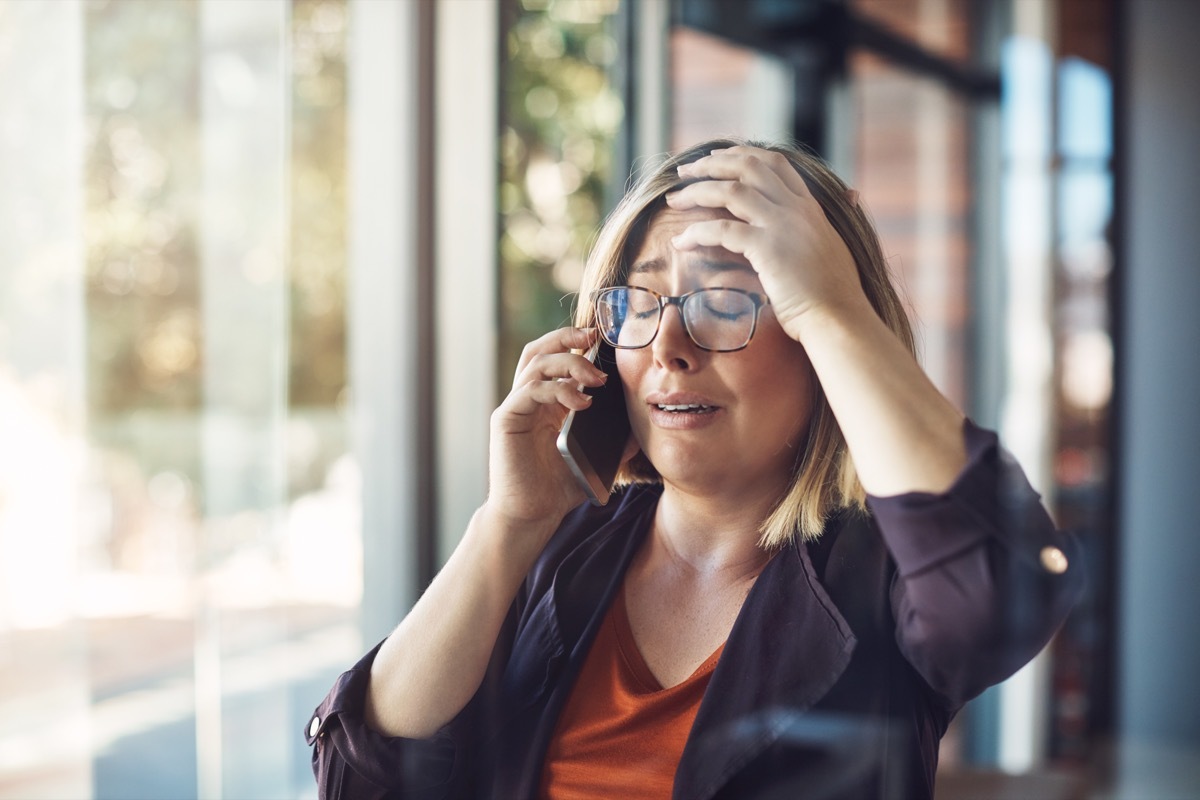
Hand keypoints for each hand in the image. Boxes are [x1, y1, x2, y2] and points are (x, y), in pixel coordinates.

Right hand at [484, 326, 606, 532]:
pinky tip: (581, 402)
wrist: (532, 515)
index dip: (575, 342)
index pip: (555, 357)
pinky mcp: (507, 420)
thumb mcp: (594, 459)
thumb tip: (640, 428)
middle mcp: (528, 399)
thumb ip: (614, 442)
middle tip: (595, 337)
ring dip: (569, 363)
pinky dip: (558, 389)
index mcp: (546, 402)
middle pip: (540, 350)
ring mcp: (516, 407)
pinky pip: (530, 390)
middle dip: (566, 336)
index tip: (604, 339)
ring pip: (536, 364)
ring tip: (597, 379)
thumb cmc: (558, 488)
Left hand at [665, 146, 870, 342]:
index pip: (775, 164)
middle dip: (711, 164)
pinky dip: (696, 232)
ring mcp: (783, 225)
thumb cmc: (834, 297)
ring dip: (696, 191)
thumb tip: (841, 204)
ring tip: (673, 200)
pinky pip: (721, 230)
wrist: (841, 319)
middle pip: (748, 166)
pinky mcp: (768, 249)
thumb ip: (821, 228)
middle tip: (684, 171)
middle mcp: (797, 209)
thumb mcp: (832, 249)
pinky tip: (680, 242)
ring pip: (730, 191)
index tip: (715, 158)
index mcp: (810, 207)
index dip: (742, 155)